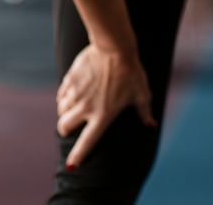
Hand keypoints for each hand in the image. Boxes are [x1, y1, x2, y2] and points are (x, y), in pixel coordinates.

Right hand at [56, 44, 157, 168]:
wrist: (114, 46)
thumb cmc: (131, 71)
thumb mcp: (142, 94)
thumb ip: (144, 112)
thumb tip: (152, 126)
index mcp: (103, 115)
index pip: (87, 142)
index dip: (77, 156)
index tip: (71, 165)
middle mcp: (86, 107)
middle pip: (65, 126)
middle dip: (65, 131)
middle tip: (69, 129)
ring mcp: (76, 93)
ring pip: (61, 110)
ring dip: (64, 113)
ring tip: (70, 111)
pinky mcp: (70, 79)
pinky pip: (61, 94)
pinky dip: (63, 99)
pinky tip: (68, 96)